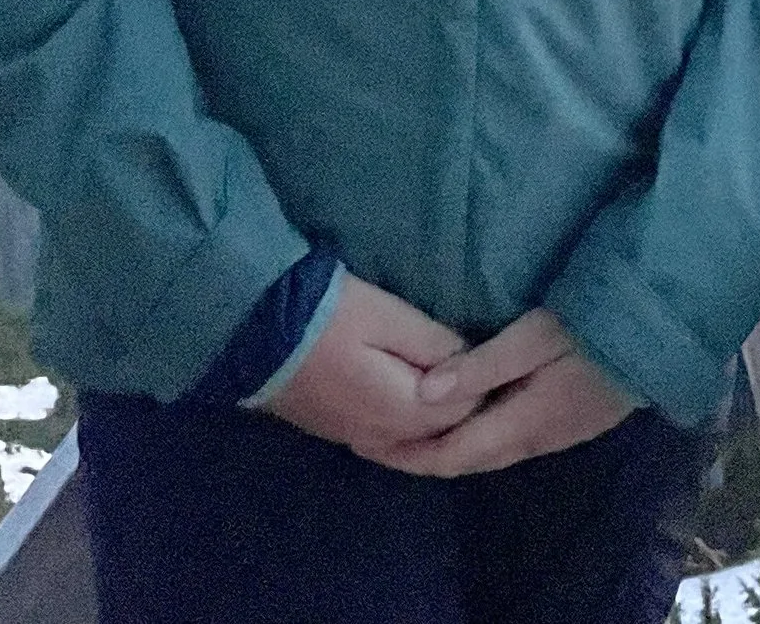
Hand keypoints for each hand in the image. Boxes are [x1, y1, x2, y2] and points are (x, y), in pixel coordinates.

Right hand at [262, 273, 476, 462]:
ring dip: (439, 420)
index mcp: (399, 412)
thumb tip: (470, 360)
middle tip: (489, 372)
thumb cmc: (328, 315)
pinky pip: (391, 441)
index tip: (502, 359)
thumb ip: (434, 344)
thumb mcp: (388, 317)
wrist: (256, 330)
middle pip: (440, 433)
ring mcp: (356, 440)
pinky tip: (422, 402)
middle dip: (466, 408)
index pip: (463, 411)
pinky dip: (414, 427)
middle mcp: (381, 439)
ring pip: (415, 443)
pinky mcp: (339, 432)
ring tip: (461, 384)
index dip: (485, 384)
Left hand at [380, 305, 636, 475]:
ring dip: (451, 446)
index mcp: (523, 424)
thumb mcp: (536, 335)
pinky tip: (469, 415)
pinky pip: (511, 438)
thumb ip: (482, 366)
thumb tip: (424, 395)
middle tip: (381, 437)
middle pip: (469, 459)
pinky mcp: (572, 419)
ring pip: (491, 451)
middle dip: (424, 454)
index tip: (370, 442)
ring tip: (415, 427)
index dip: (410, 454)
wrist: (664, 331)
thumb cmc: (597, 324)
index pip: (453, 455)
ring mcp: (559, 433)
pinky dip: (477, 434)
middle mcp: (537, 440)